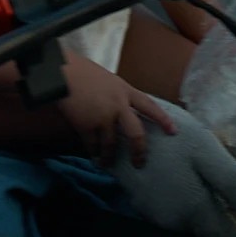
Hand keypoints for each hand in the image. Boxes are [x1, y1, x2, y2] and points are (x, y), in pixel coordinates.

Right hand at [54, 57, 175, 164]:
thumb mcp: (109, 80)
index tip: (173, 132)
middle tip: (139, 162)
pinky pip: (93, 145)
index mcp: (125, 90)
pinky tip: (93, 156)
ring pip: (112, 144)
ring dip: (109, 156)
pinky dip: (93, 152)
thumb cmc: (82, 72)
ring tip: (107, 163)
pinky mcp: (86, 125)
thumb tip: (122, 111)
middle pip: (136, 133)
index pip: (150, 106)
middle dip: (139, 151)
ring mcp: (103, 116)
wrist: (62, 72)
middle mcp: (118, 105)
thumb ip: (118, 95)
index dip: (163, 120)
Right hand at [101, 105, 235, 236]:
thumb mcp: (206, 152)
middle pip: (213, 232)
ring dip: (206, 204)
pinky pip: (177, 209)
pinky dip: (186, 197)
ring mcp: (156, 217)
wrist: (112, 129)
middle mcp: (175, 225)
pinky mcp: (144, 206)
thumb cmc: (164, 136)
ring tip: (211, 175)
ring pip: (194, 220)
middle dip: (230, 218)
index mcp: (195, 214)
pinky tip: (186, 173)